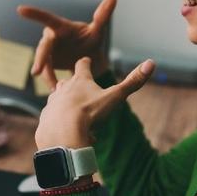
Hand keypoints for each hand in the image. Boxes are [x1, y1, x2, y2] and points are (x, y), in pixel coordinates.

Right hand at [17, 0, 115, 89]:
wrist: (89, 60)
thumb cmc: (91, 40)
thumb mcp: (97, 30)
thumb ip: (102, 16)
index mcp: (61, 27)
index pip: (48, 19)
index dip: (34, 14)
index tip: (20, 9)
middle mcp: (51, 37)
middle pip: (43, 47)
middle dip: (40, 59)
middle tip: (37, 72)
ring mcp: (47, 51)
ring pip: (43, 63)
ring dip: (47, 75)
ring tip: (56, 88)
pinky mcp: (47, 63)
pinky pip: (46, 73)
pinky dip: (51, 81)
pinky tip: (56, 90)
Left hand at [35, 57, 154, 149]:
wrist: (62, 134)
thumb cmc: (90, 113)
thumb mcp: (114, 97)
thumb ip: (132, 82)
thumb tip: (152, 63)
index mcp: (79, 81)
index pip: (82, 65)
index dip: (85, 62)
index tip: (87, 61)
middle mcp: (63, 89)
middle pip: (66, 82)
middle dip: (73, 85)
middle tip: (81, 92)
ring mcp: (52, 103)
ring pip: (58, 100)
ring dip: (65, 105)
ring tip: (75, 116)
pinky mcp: (44, 119)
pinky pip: (53, 120)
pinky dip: (60, 124)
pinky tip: (67, 132)